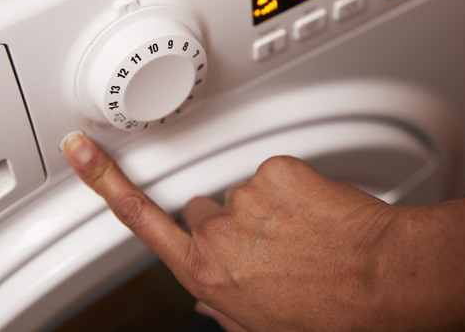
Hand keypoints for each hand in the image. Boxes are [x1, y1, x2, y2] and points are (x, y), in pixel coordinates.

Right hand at [63, 132, 404, 331]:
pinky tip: (313, 217)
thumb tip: (206, 297)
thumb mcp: (262, 327)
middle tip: (267, 245)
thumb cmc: (331, 314)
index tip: (81, 150)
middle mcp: (218, 231)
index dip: (103, 180)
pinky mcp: (278, 170)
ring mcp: (246, 196)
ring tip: (300, 236)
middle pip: (200, 211)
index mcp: (205, 271)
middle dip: (225, 224)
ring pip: (240, 194)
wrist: (383, 280)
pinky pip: (272, 176)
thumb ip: (222, 307)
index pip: (139, 218)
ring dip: (263, 209)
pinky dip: (290, 192)